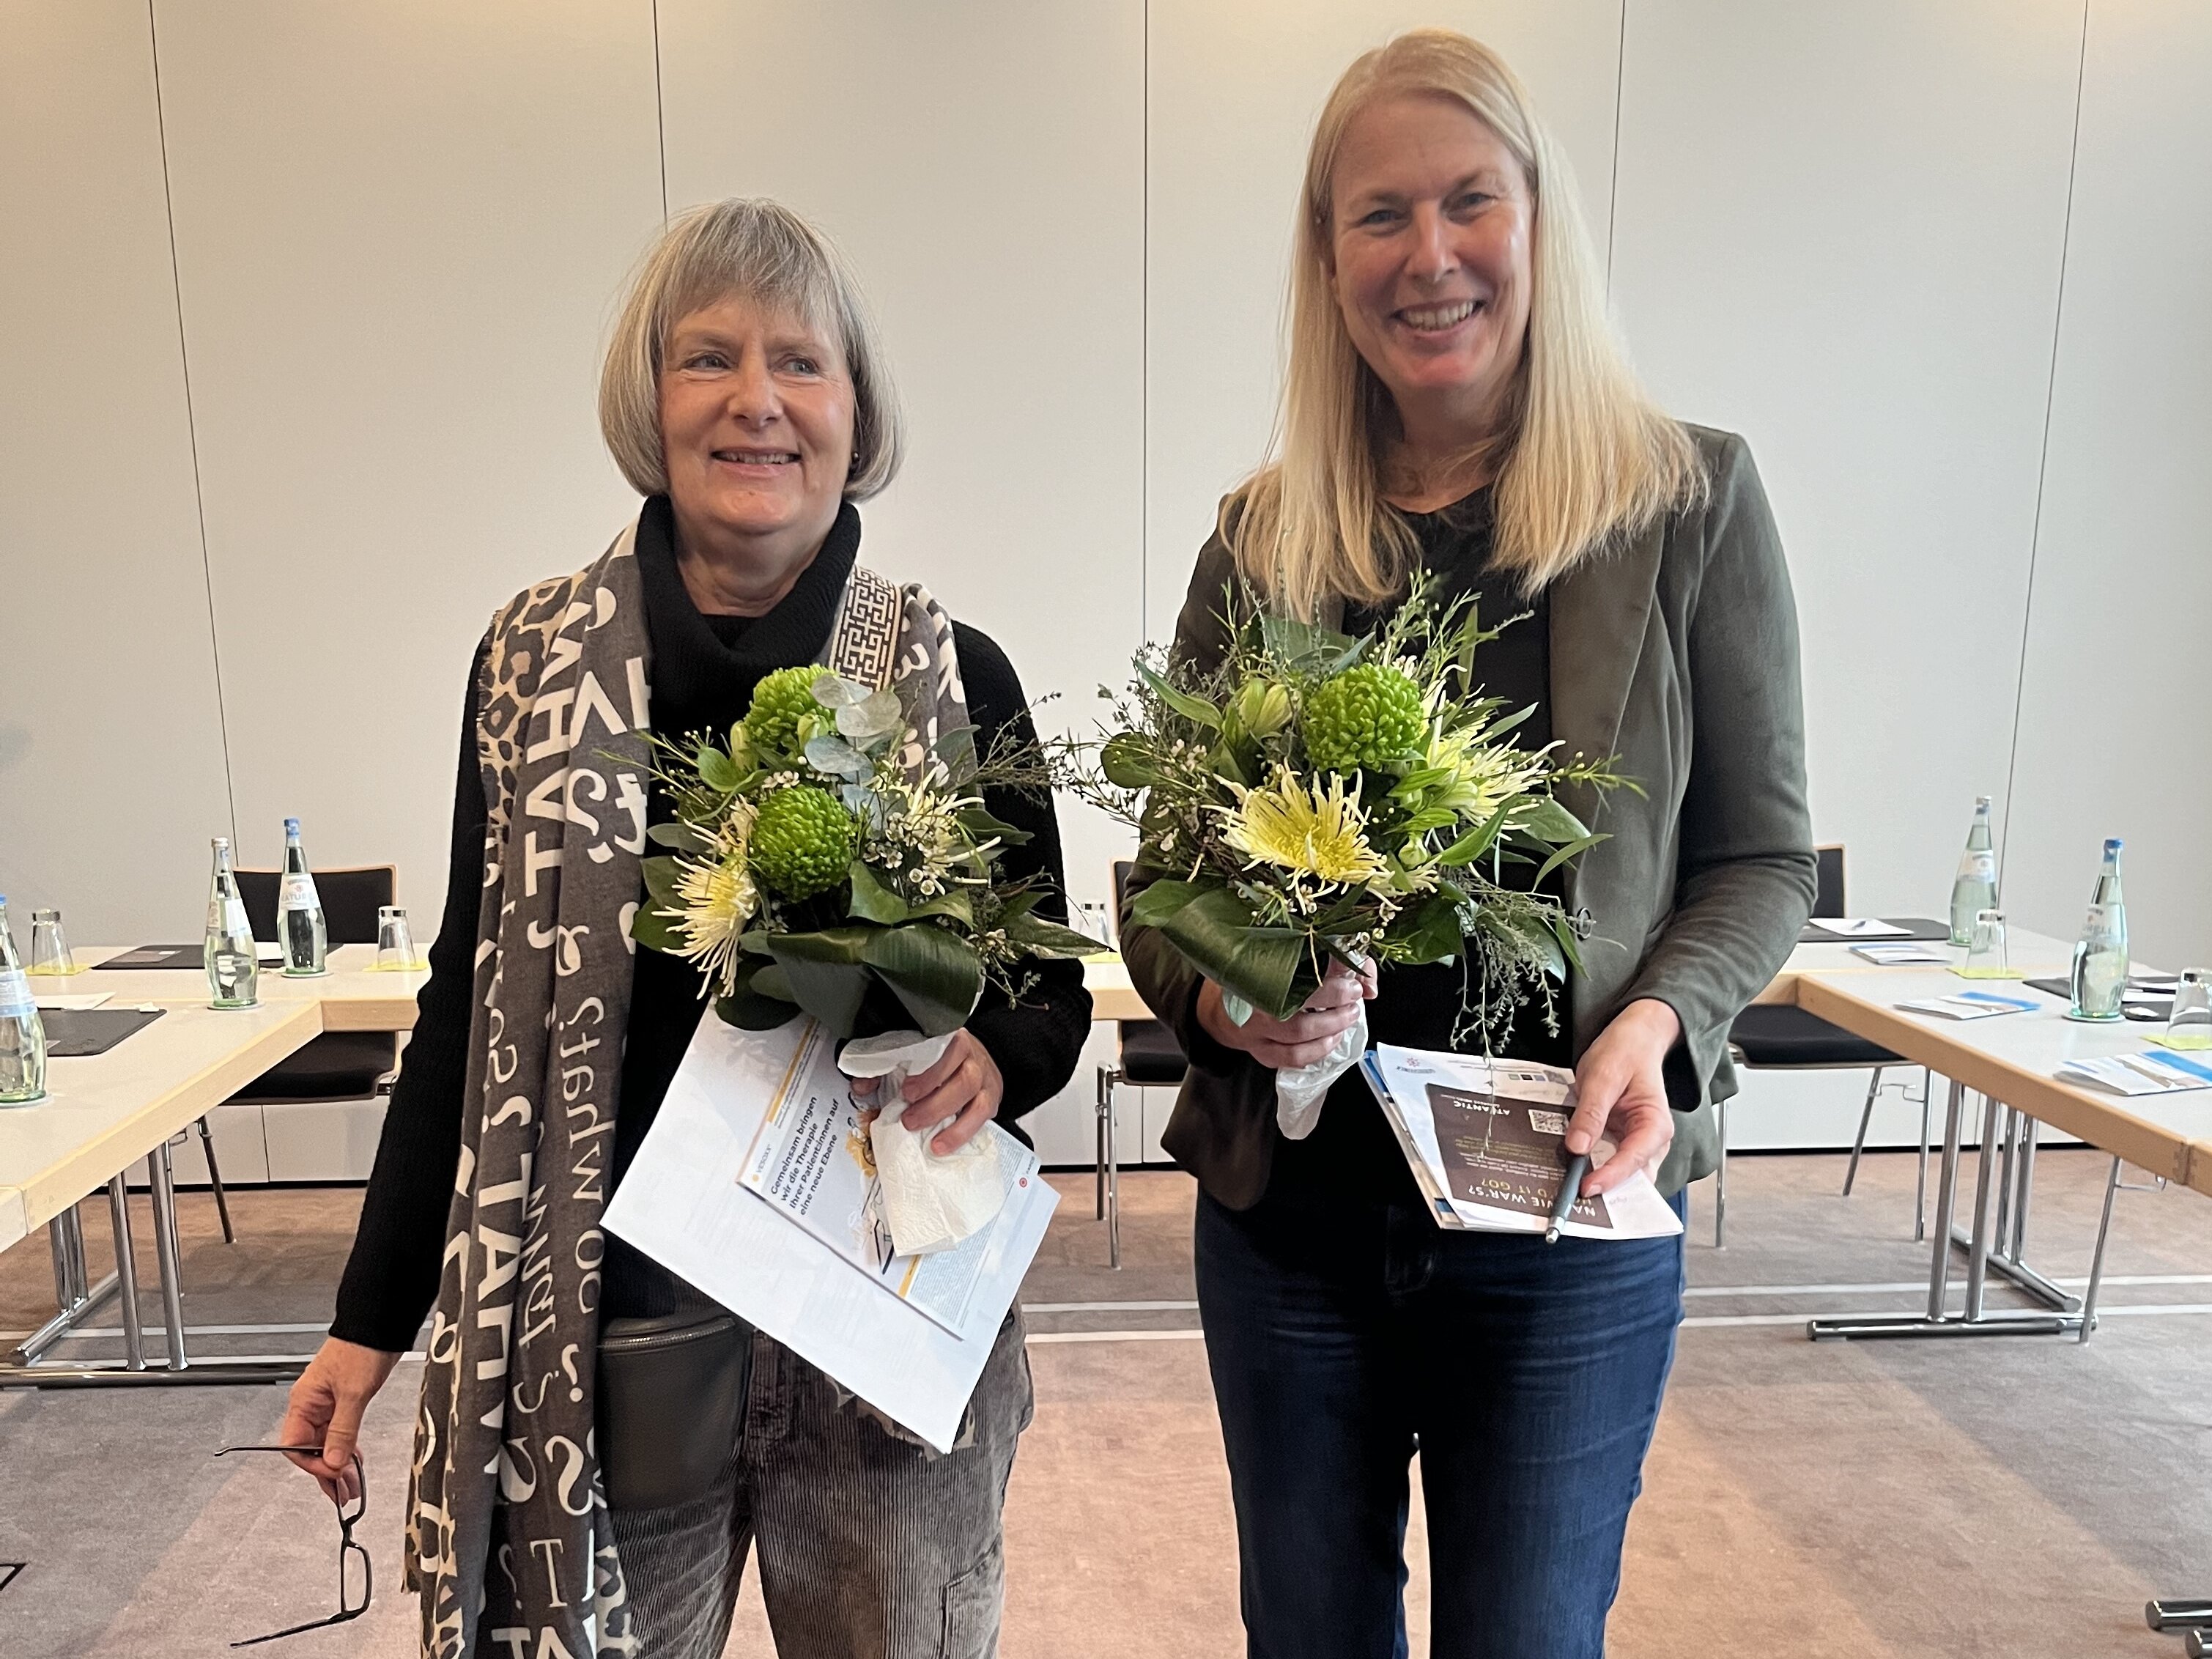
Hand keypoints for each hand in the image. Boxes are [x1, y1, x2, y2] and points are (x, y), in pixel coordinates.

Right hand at [278, 1336, 400, 1503]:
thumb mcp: (354, 1392)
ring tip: (351, 1488)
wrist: (380, 1326)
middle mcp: (312, 1405)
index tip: (333, 1472)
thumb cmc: (361, 1347)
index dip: (313, 1463)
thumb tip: (333, 1460)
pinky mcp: (345, 1403)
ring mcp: (328, 1405)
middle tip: (343, 1494)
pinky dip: (347, 1450)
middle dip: (327, 1472)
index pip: (295, 1445)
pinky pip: (340, 1434)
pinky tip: (354, 1464)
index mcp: (304, 1402)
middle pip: (311, 1449)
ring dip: (339, 1465)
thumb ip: (343, 1429)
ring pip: (327, 1444)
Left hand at [846, 1028, 1003, 1154]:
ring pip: (974, 1097)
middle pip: (963, 1078)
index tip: (906, 1090)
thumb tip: (861, 1086)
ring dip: (948, 1119)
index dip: (927, 1074)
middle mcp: (973, 1059)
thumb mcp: (918, 1056)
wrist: (982, 1059)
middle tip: (910, 1120)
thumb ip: (889, 1068)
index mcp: (954, 1042)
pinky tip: (943, 1144)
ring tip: (928, 1138)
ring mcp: (985, 1080)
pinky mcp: (991, 1100)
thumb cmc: (945, 1060)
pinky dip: (962, 1133)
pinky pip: (981, 1116)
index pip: (944, 1053)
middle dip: (935, 1102)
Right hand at [1196, 956, 1377, 1070]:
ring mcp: (1256, 1035)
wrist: (1220, 1010)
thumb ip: (1317, 959)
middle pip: (1298, 1021)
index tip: (1351, 983)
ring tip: (1347, 1018)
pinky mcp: (1261, 1053)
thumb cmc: (1254, 981)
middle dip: (1335, 1014)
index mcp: (1255, 981)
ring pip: (1297, 1043)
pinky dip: (1317, 1052)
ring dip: (1330, 1033)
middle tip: (1353, 1001)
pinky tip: (1331, 1040)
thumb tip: (1359, 971)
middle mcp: (1254, 1011)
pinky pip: (1292, 1059)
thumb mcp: (1276, 962)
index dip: (1330, 988)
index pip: (1296, 984)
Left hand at [1566, 997, 1680, 1197]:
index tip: (1586, 1188)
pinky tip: (1571, 1171)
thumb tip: (1577, 1146)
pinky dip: (1592, 1167)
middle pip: (1631, 1177)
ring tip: (1569, 1190)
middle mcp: (1651, 1139)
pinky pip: (1608, 1161)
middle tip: (1574, 1199)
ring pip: (1620, 1174)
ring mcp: (1636, 1142)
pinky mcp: (1621, 1141)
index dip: (1610, 1177)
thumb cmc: (1626, 1052)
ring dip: (1597, 1181)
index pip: (1634, 1159)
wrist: (1632, 1039)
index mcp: (1655, 1124)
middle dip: (1606, 1189)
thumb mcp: (1603, 1076)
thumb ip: (1591, 1112)